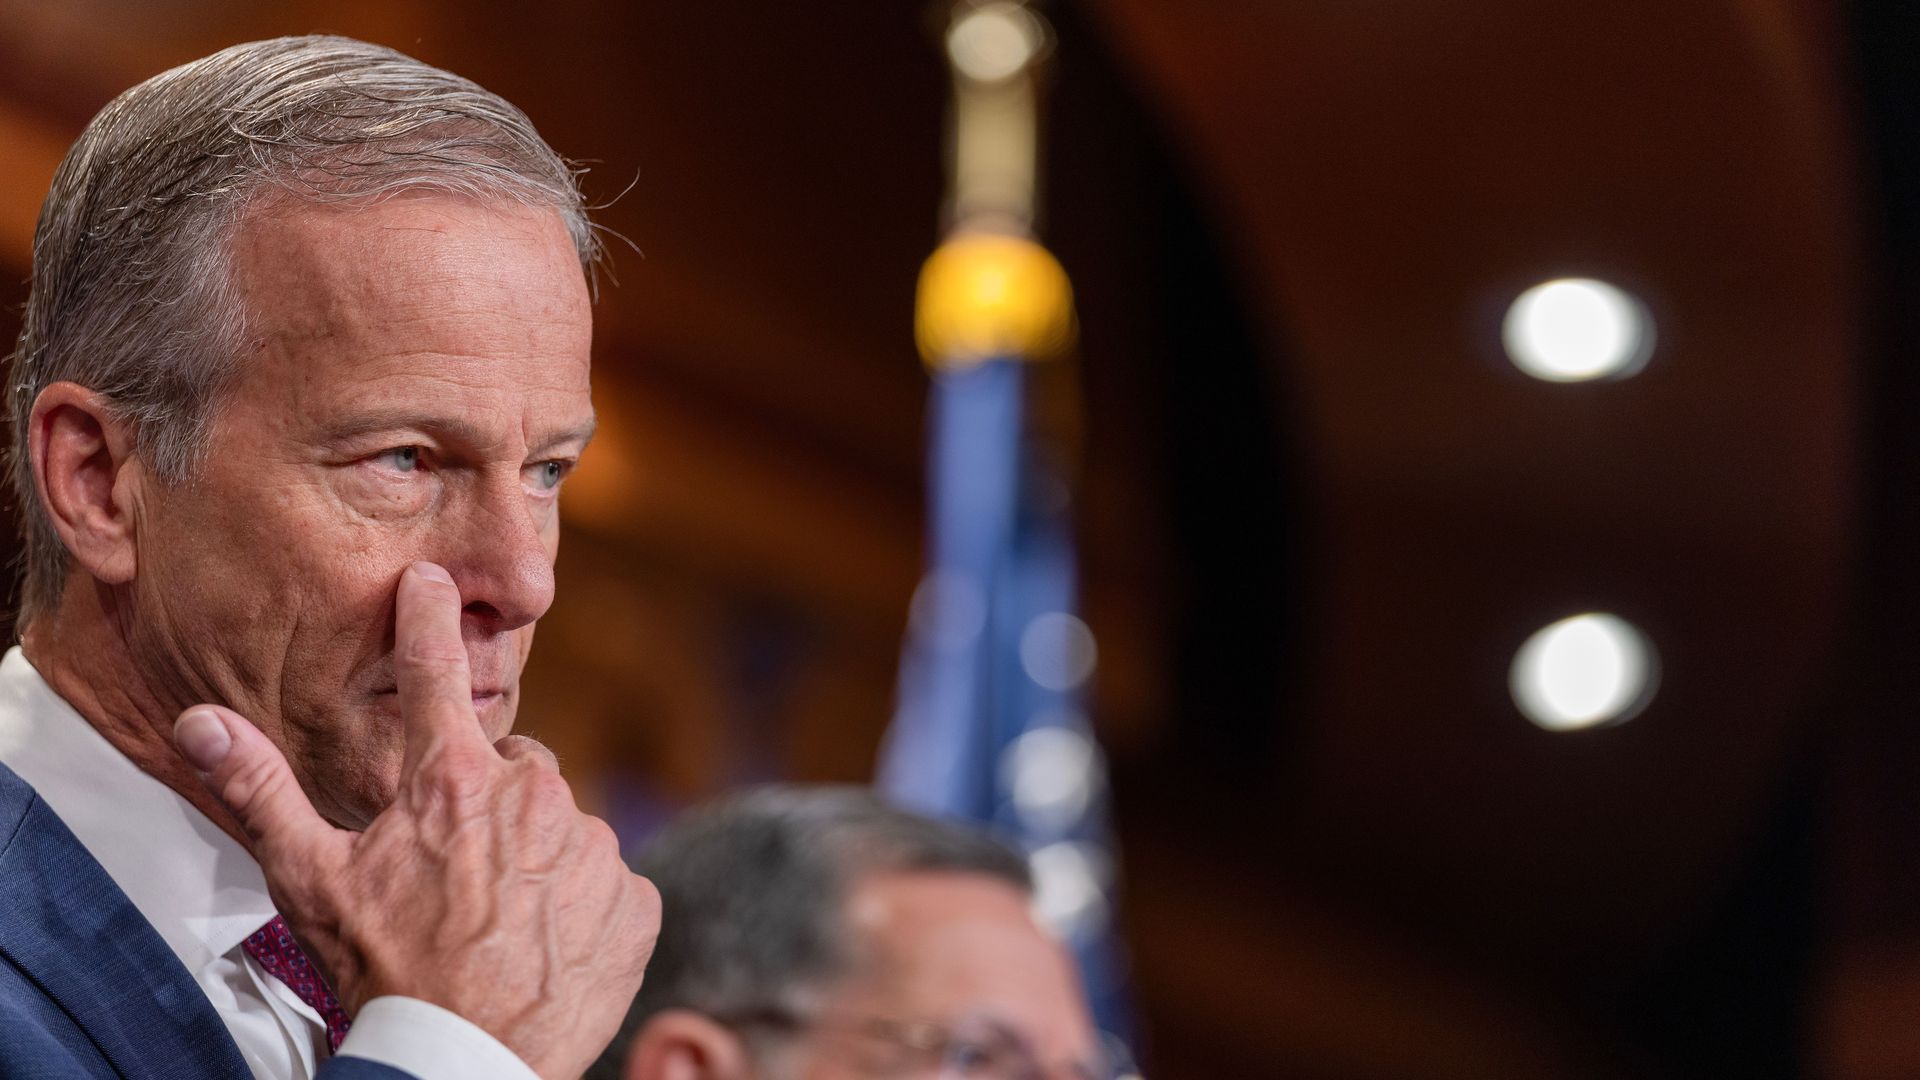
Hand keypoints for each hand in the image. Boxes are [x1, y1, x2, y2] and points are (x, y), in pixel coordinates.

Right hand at [171, 561, 658, 1078]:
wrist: (464, 1061)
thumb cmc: (384, 972)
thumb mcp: (312, 882)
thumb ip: (262, 792)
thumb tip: (198, 723)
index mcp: (453, 780)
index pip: (436, 672)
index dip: (430, 618)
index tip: (434, 578)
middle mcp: (535, 797)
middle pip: (517, 770)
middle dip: (491, 803)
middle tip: (456, 871)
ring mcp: (592, 847)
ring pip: (564, 830)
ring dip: (537, 861)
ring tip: (497, 921)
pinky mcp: (635, 900)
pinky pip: (609, 885)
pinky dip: (583, 908)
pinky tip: (543, 946)